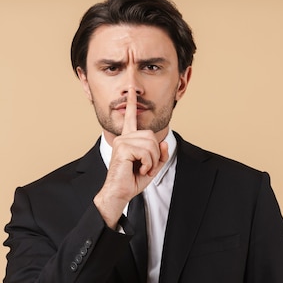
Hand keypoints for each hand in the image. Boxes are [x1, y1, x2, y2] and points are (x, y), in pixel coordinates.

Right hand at [93, 89, 168, 227]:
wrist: (119, 193)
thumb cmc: (132, 180)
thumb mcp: (152, 166)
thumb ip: (160, 154)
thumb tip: (163, 144)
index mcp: (128, 139)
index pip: (131, 118)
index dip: (131, 103)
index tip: (131, 89)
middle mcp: (123, 138)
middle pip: (152, 136)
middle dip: (155, 154)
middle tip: (147, 167)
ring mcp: (122, 142)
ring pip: (151, 144)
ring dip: (152, 161)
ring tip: (142, 169)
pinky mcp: (123, 148)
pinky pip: (146, 152)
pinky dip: (147, 164)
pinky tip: (139, 170)